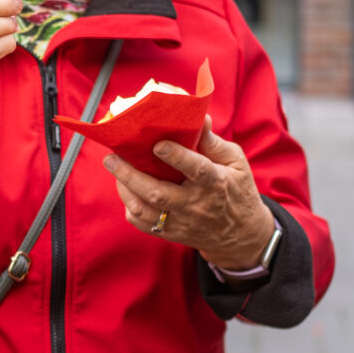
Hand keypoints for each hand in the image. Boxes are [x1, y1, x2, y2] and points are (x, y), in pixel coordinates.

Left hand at [103, 116, 274, 270]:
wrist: (242, 234)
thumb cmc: (236, 189)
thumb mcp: (235, 162)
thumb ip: (213, 142)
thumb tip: (199, 117)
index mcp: (215, 182)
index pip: (196, 169)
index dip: (177, 156)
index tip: (157, 144)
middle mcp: (196, 204)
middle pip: (158, 194)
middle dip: (131, 175)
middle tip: (111, 158)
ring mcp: (182, 222)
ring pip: (145, 210)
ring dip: (125, 189)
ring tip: (115, 168)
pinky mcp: (172, 233)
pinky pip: (143, 224)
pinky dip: (130, 207)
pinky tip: (126, 189)